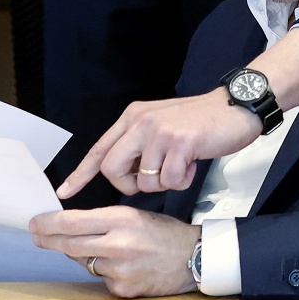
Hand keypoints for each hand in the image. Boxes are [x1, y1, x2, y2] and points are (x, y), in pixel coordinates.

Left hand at [29, 206, 200, 297]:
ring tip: (104, 249)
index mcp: (121, 219)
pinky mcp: (122, 289)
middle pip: (69, 245)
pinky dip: (103, 271)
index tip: (34, 223)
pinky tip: (122, 266)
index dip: (48, 224)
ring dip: (83, 256)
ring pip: (84, 262)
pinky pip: (100, 279)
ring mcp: (119, 270)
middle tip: (37, 236)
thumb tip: (67, 228)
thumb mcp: (133, 215)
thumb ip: (101, 221)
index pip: (73, 222)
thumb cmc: (162, 233)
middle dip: (49, 240)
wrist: (191, 258)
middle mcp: (118, 244)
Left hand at [56, 88, 261, 198]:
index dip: (81, 173)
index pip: (100, 149)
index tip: (64, 191)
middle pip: (113, 170)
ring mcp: (160, 131)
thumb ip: (139, 145)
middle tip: (152, 180)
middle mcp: (141, 123)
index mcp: (132, 118)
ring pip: (143, 180)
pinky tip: (192, 163)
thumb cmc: (199, 123)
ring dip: (163, 183)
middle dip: (130, 185)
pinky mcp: (180, 142)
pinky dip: (182, 180)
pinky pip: (170, 180)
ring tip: (180, 165)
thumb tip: (122, 172)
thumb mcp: (161, 126)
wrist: (234, 107)